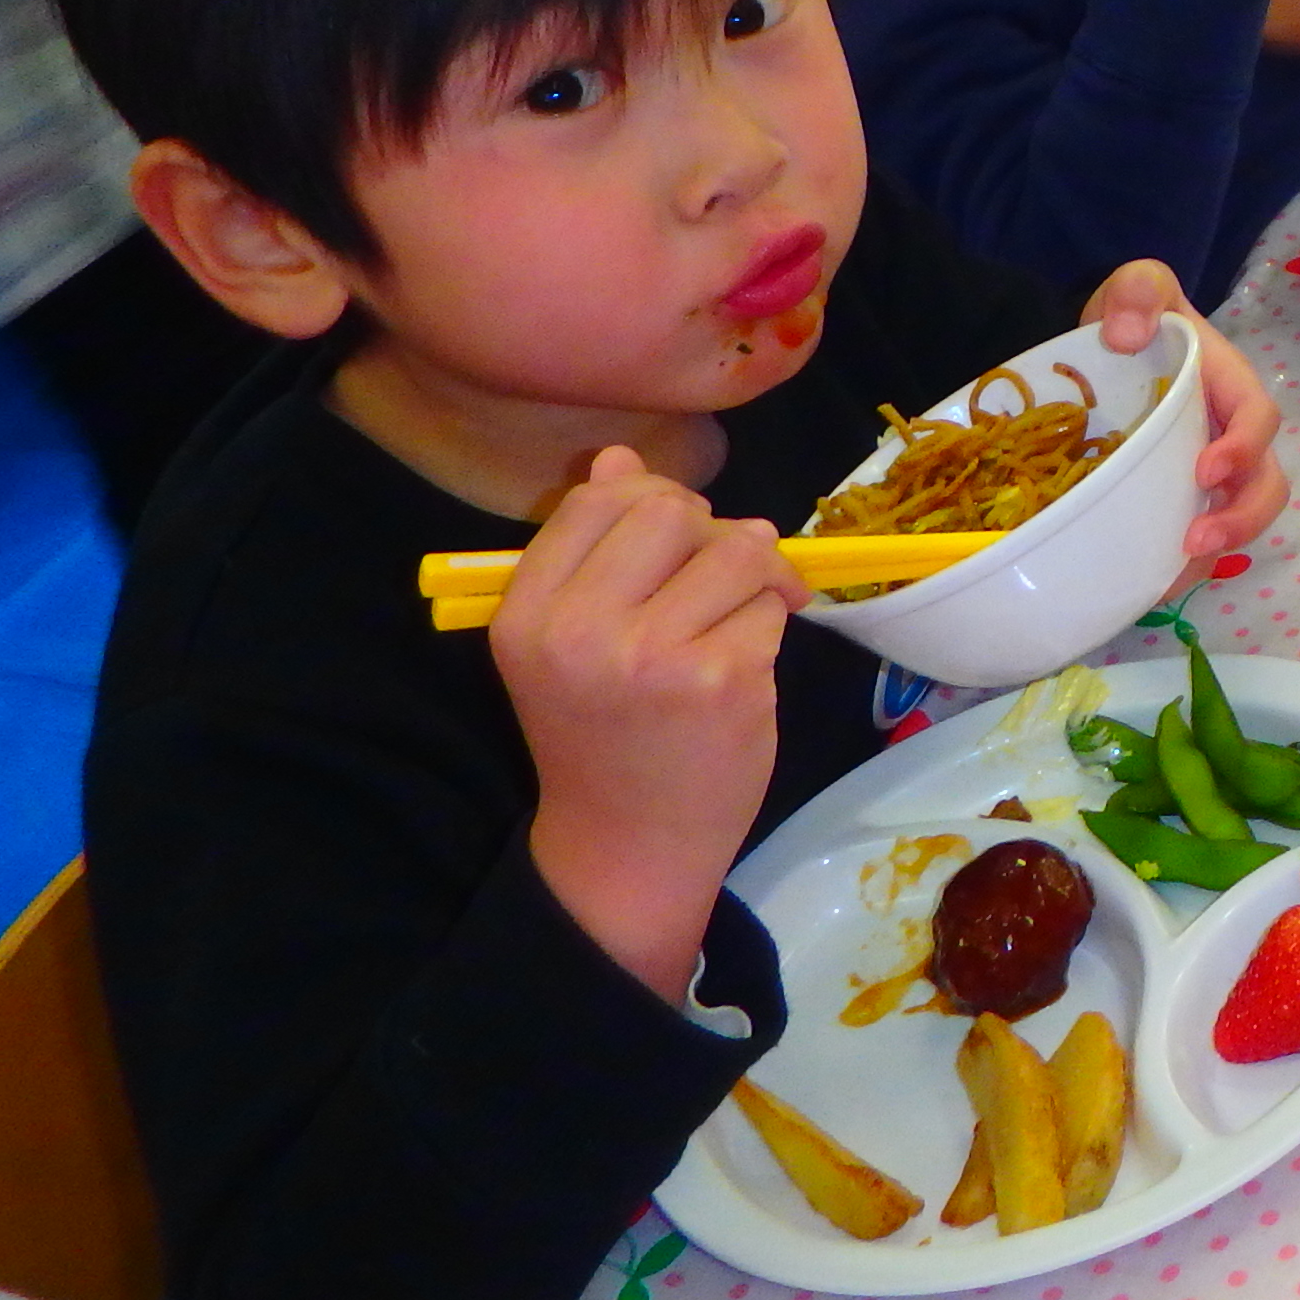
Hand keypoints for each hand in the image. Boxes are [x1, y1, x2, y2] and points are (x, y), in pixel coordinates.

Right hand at [500, 445, 809, 1003]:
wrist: (627, 841)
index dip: (649, 502)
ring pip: (740, 548)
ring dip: (752, 579)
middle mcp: (580, 630)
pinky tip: (741, 671)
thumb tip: (617, 458)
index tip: (669, 543)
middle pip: (672, 510)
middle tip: (712, 579)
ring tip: (732, 623)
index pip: (598, 499)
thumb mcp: (567, 641)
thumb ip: (592, 550)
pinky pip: (772, 605)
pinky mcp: (724, 680)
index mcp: (527, 614)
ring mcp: (655, 656)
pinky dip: (769, 627)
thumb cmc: (602, 731)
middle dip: (708, 532)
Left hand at [1076, 265, 1290, 572]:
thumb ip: (1139, 290)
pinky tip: (1150, 585)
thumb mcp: (1136, 285)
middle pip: (1265, 483)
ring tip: (1173, 575)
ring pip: (1240, 517)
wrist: (1105, 346)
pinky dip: (1182, 565)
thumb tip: (1126, 337)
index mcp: (1230, 385)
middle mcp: (1232, 433)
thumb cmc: (1133, 316)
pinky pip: (1200, 535)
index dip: (1244, 447)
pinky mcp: (1181, 496)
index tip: (1205, 471)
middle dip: (1243, 517)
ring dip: (1218, 549)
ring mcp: (1210, 470)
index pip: (1258, 418)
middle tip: (1197, 539)